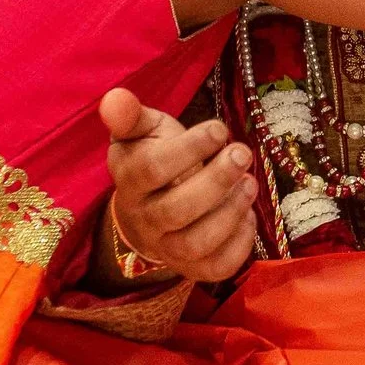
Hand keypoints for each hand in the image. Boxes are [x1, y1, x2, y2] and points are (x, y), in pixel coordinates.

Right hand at [101, 86, 257, 282]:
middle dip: (216, 181)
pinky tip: (249, 216)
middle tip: (242, 153)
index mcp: (129, 181)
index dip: (188, 149)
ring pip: (195, 244)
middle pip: (175, 211)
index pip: (151, 170)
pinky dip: (239, 245)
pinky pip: (215, 268)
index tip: (219, 128)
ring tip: (249, 183)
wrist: (147, 212)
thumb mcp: (143, 132)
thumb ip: (132, 116)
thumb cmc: (153, 159)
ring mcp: (167, 248)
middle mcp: (144, 220)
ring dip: (230, 212)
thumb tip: (115, 96)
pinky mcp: (192, 268)